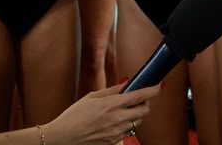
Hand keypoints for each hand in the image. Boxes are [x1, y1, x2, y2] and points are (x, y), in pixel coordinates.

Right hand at [43, 81, 161, 144]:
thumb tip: (127, 83)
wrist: (63, 138)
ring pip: (137, 122)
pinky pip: (127, 132)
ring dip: (135, 116)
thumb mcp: (91, 97)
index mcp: (111, 105)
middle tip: (138, 100)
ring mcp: (116, 133)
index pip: (139, 96)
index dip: (152, 90)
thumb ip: (112, 90)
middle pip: (144, 111)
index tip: (159, 86)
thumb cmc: (73, 116)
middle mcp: (116, 120)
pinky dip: (125, 126)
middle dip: (145, 104)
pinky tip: (113, 123)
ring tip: (122, 111)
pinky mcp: (114, 142)